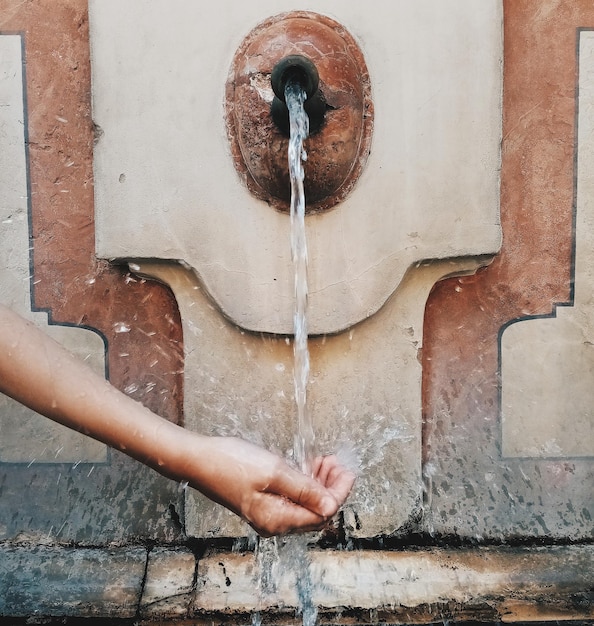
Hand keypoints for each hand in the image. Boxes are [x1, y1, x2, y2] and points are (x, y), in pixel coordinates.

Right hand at [178, 436, 355, 536]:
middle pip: (316, 511)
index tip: (348, 470)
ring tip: (326, 460)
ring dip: (319, 483)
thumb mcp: (273, 472)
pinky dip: (304, 482)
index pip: (322, 513)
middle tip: (338, 463)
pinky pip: (293, 497)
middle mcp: (274, 522)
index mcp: (278, 519)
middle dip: (332, 487)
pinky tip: (309, 466)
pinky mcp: (262, 502)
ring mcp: (268, 513)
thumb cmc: (232, 463)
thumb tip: (331, 506)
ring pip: (305, 503)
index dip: (339, 492)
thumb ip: (304, 490)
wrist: (198, 459)